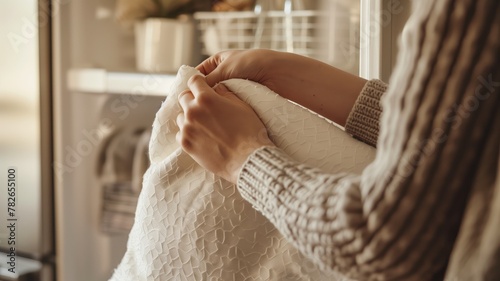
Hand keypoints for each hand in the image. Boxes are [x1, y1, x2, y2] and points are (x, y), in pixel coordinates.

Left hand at [176, 75, 274, 182]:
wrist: (248, 159)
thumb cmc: (249, 131)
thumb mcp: (242, 105)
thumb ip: (226, 94)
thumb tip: (217, 88)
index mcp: (206, 98)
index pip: (193, 81)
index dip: (199, 82)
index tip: (202, 87)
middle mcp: (193, 111)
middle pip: (183, 97)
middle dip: (193, 99)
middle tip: (204, 107)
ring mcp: (187, 129)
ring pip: (181, 116)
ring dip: (190, 117)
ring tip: (204, 125)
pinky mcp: (186, 145)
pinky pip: (180, 134)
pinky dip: (188, 133)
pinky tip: (201, 137)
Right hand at [197, 49, 367, 125]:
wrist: (277, 74)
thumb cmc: (251, 64)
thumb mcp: (224, 70)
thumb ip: (206, 81)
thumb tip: (190, 93)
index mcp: (219, 61)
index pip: (198, 74)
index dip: (191, 85)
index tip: (183, 98)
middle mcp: (225, 74)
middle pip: (206, 89)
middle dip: (199, 100)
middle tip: (189, 113)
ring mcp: (234, 88)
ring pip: (216, 101)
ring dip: (210, 109)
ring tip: (200, 120)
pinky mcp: (242, 100)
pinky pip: (227, 107)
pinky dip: (222, 113)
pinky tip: (214, 122)